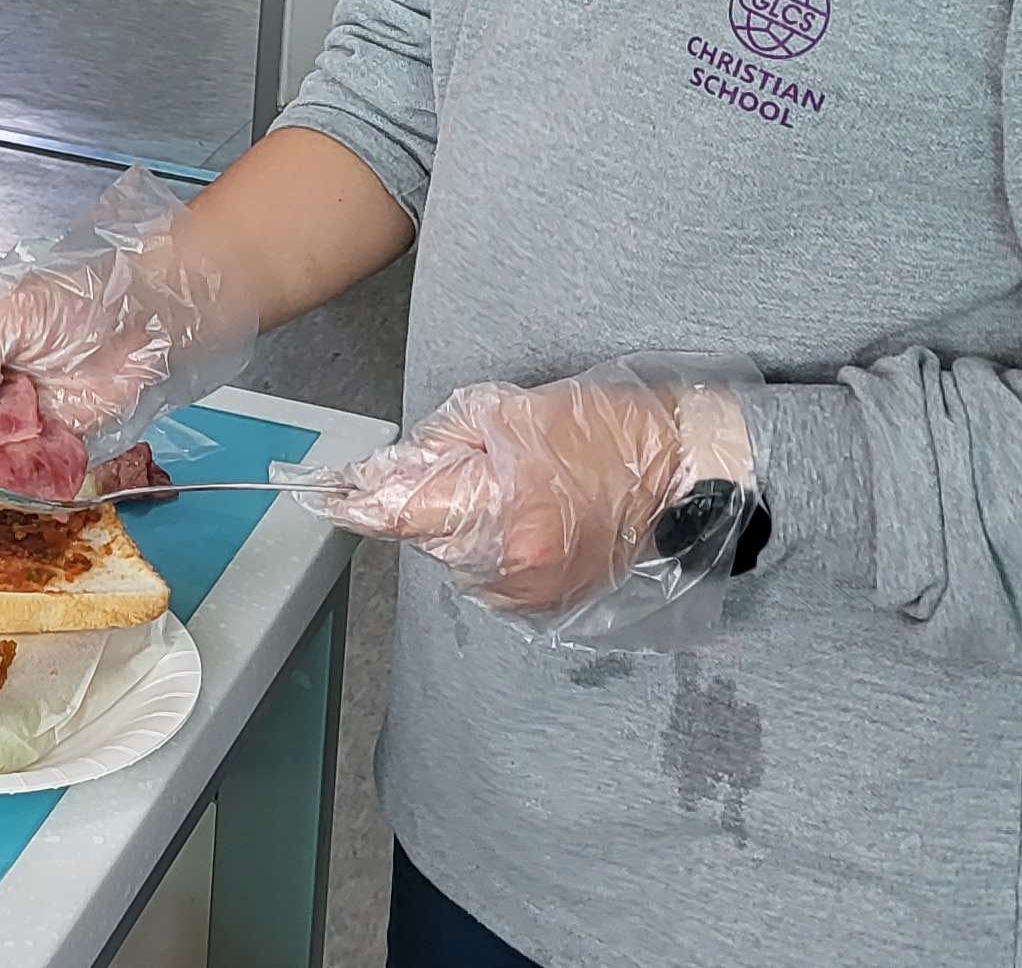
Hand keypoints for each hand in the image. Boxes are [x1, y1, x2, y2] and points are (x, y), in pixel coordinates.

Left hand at [300, 356, 761, 635]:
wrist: (695, 479)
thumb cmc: (616, 432)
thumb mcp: (519, 411)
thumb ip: (447, 441)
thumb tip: (395, 467)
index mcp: (502, 514)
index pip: (400, 514)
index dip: (357, 501)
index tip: (327, 493)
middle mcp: (512, 569)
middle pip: (426, 537)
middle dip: (430, 502)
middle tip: (475, 465)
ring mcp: (536, 597)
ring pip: (459, 560)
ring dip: (465, 527)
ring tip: (522, 489)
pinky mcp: (554, 610)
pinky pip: (496, 577)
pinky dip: (497, 548)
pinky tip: (536, 518)